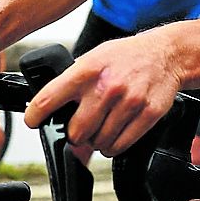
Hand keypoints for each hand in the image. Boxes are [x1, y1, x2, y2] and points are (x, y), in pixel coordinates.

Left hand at [23, 30, 181, 155]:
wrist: (165, 54)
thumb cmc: (125, 57)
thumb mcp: (94, 57)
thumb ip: (72, 79)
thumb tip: (47, 104)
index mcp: (87, 70)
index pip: (48, 99)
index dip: (35, 116)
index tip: (34, 122)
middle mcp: (107, 87)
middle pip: (76, 132)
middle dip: (75, 134)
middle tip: (80, 128)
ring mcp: (129, 102)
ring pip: (99, 143)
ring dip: (96, 141)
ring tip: (102, 128)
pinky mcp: (147, 114)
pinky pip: (120, 146)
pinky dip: (113, 147)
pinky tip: (114, 134)